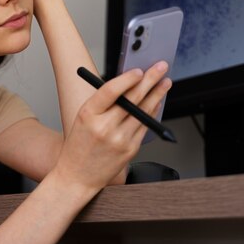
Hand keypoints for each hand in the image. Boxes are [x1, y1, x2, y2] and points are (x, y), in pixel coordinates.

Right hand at [53, 63, 171, 193]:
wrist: (77, 176)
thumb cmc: (79, 145)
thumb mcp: (83, 118)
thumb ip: (103, 102)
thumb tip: (127, 83)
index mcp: (88, 115)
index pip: (110, 91)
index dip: (126, 79)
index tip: (138, 70)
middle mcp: (104, 127)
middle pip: (132, 99)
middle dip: (150, 80)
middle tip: (160, 68)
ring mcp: (119, 140)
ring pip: (144, 112)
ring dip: (157, 94)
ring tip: (165, 82)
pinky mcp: (130, 149)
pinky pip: (146, 126)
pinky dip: (153, 112)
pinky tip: (157, 102)